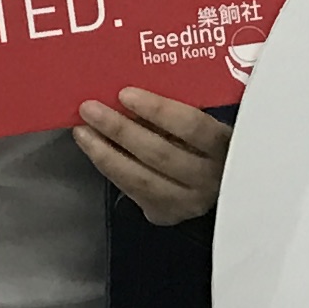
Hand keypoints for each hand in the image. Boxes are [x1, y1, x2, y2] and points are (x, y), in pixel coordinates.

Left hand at [74, 88, 229, 227]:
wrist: (218, 183)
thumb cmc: (206, 141)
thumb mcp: (204, 122)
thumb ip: (181, 110)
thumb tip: (130, 92)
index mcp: (225, 146)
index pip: (193, 126)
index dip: (158, 110)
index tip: (125, 94)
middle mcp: (210, 179)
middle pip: (160, 154)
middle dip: (120, 129)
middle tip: (90, 109)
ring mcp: (189, 202)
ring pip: (142, 179)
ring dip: (106, 153)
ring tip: (82, 131)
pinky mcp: (168, 215)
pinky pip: (133, 192)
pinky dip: (110, 169)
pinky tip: (94, 151)